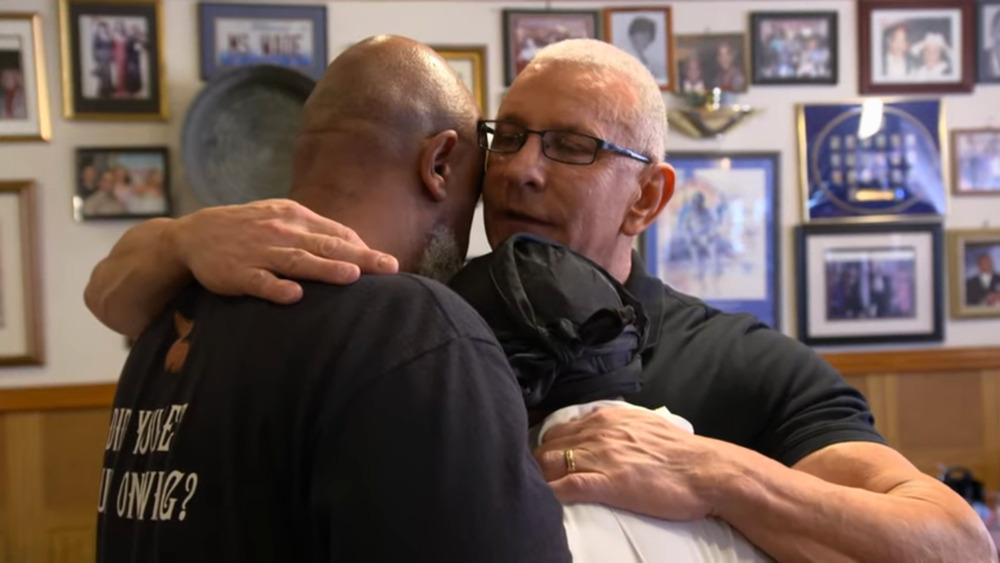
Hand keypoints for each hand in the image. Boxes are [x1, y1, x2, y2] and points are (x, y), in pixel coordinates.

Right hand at [170, 199, 397, 303]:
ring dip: (326, 268)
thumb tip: (357, 247)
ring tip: (352, 276)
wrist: (195, 234)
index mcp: (295, 217)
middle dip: (361, 257)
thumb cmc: (250, 229)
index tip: (388, 265)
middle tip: (389, 267)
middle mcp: (282, 232)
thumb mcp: (282, 218)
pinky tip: (295, 295)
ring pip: (298, 261)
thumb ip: (316, 231)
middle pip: (327, 245)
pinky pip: (260, 281)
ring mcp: (260, 252)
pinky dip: (277, 287)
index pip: (337, 233)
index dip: (363, 248)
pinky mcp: (239, 273)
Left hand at [534, 407, 729, 520]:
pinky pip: (566, 488)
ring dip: (539, 479)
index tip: (544, 462)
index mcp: (605, 419)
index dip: (547, 448)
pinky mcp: (608, 483)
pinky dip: (550, 495)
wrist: (706, 471)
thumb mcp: (643, 424)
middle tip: (536, 482)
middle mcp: (597, 433)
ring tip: (535, 494)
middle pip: (547, 447)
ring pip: (550, 464)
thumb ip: (617, 424)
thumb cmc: (680, 452)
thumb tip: (601, 426)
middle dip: (537, 464)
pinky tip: (544, 504)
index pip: (559, 430)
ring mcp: (601, 457)